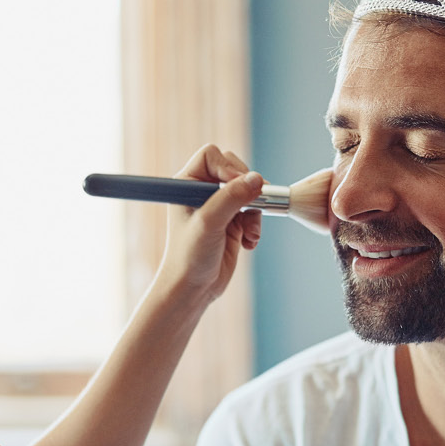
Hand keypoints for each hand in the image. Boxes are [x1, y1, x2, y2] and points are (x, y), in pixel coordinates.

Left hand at [155, 144, 264, 304]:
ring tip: (249, 233)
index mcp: (186, 184)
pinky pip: (253, 210)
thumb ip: (231, 198)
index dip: (228, 167)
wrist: (193, 289)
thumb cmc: (189, 257)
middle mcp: (201, 191)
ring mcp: (218, 206)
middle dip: (246, 190)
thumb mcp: (209, 223)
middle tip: (250, 208)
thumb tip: (258, 179)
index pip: (212, 156)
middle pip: (234, 169)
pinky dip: (256, 225)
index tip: (237, 187)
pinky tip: (249, 242)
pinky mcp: (232, 221)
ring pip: (248, 191)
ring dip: (254, 210)